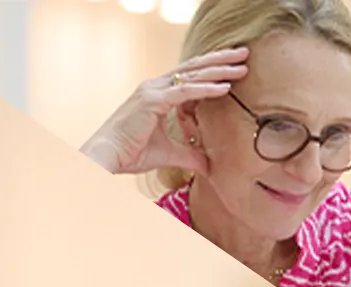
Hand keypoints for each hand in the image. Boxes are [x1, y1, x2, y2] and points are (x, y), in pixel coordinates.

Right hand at [79, 47, 248, 175]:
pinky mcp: (152, 101)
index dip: (211, 71)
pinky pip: (185, 91)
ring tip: (241, 66)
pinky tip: (225, 88)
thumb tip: (209, 166)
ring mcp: (152, 91)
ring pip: (192, 75)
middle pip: (193, 68)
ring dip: (219, 70)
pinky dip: (206, 89)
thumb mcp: (168, 153)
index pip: (188, 76)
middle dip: (220, 61)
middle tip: (243, 55)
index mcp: (156, 94)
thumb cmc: (129, 154)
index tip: (232, 69)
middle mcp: (154, 86)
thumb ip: (189, 155)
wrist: (106, 157)